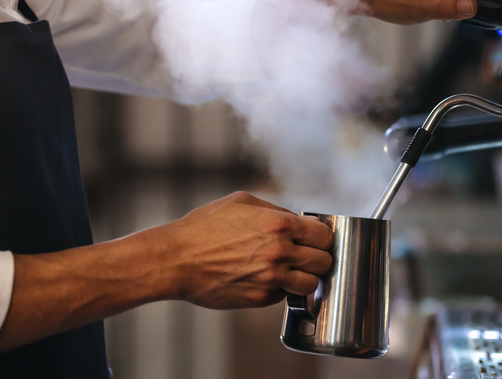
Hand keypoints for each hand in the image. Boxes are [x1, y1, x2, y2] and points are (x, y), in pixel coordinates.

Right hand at [144, 191, 333, 308]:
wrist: (176, 259)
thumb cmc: (205, 227)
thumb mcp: (242, 202)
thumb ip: (276, 210)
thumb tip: (298, 221)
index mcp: (280, 225)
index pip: (325, 236)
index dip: (322, 237)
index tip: (316, 239)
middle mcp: (280, 252)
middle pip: (324, 262)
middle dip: (317, 258)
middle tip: (305, 256)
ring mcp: (271, 278)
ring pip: (310, 284)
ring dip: (303, 278)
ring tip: (290, 271)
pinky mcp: (260, 298)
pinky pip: (284, 296)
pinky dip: (279, 289)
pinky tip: (263, 278)